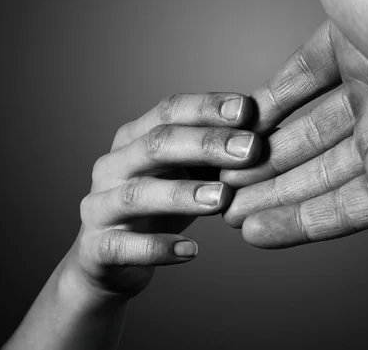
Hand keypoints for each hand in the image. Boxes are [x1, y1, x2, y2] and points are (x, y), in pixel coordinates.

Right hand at [63, 93, 259, 298]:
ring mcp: (100, 205)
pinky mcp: (97, 247)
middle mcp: (113, 164)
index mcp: (135, 136)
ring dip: (183, 193)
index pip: (170, 109)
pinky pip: (123, 246)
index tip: (248, 109)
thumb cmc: (161, 204)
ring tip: (222, 199)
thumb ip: (217, 151)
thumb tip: (271, 126)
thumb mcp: (187, 171)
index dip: (208, 107)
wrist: (112, 259)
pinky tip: (191, 251)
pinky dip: (157, 247)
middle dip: (206, 144)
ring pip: (138, 193)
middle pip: (156, 144)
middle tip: (250, 150)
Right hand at [221, 0, 367, 247]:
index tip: (225, 130)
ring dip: (270, 198)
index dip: (259, 109)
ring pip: (318, 179)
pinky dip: (300, 224)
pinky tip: (257, 233)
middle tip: (216, 178)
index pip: (298, 84)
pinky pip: (344, 211)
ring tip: (225, 212)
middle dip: (258, 161)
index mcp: (360, 50)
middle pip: (304, 138)